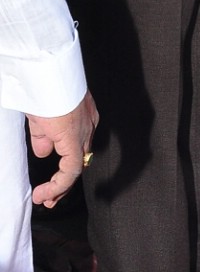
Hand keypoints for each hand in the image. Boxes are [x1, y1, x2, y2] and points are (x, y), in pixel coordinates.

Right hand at [27, 92, 98, 207]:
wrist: (45, 73)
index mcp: (81, 116)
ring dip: (60, 187)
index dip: (63, 164)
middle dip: (63, 181)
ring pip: (76, 167)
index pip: (76, 146)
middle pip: (79, 160)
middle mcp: (87, 125)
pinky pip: (70, 170)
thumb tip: (43, 151)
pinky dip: (58, 185)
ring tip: (45, 199)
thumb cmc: (42, 86)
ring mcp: (83, 132)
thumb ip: (43, 134)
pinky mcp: (74, 139)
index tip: (52, 178)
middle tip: (49, 197)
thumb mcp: (40, 115)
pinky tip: (45, 193)